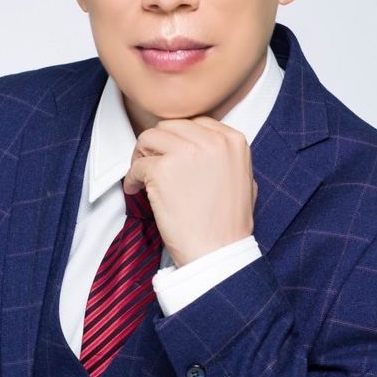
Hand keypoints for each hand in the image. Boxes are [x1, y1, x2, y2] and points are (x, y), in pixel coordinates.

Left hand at [123, 116, 257, 267]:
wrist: (218, 253)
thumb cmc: (229, 225)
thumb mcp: (244, 180)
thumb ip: (226, 157)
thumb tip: (204, 146)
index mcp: (232, 141)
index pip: (195, 123)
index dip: (178, 139)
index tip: (169, 154)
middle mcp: (212, 141)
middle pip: (169, 127)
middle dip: (157, 145)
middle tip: (150, 164)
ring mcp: (186, 153)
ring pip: (148, 138)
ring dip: (141, 156)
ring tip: (142, 176)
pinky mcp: (162, 170)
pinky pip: (136, 166)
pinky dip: (131, 179)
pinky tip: (135, 191)